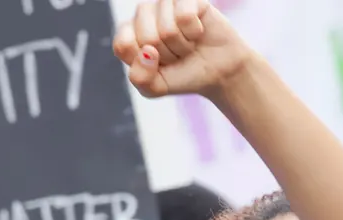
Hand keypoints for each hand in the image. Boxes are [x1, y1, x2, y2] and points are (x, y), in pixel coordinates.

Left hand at [112, 0, 252, 97]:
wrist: (219, 72)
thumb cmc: (183, 75)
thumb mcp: (156, 88)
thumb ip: (141, 78)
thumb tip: (147, 52)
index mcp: (128, 33)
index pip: (123, 45)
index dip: (145, 62)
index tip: (159, 64)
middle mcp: (144, 13)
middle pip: (147, 39)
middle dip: (167, 55)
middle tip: (177, 55)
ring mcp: (165, 3)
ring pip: (167, 29)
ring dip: (182, 45)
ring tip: (187, 45)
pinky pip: (185, 17)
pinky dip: (194, 32)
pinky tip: (197, 32)